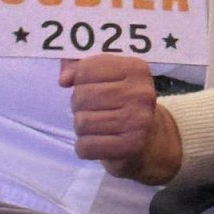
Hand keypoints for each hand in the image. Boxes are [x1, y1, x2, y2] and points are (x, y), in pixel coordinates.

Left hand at [59, 54, 181, 184]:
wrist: (148, 140)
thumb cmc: (121, 101)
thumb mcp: (105, 76)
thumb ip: (78, 66)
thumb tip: (64, 79)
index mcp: (135, 68)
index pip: (86, 69)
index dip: (78, 79)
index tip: (87, 85)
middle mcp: (140, 93)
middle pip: (82, 96)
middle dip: (78, 105)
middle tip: (92, 109)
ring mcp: (138, 121)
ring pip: (82, 122)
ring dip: (81, 127)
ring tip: (95, 125)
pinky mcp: (131, 146)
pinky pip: (87, 146)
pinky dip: (83, 147)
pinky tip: (95, 142)